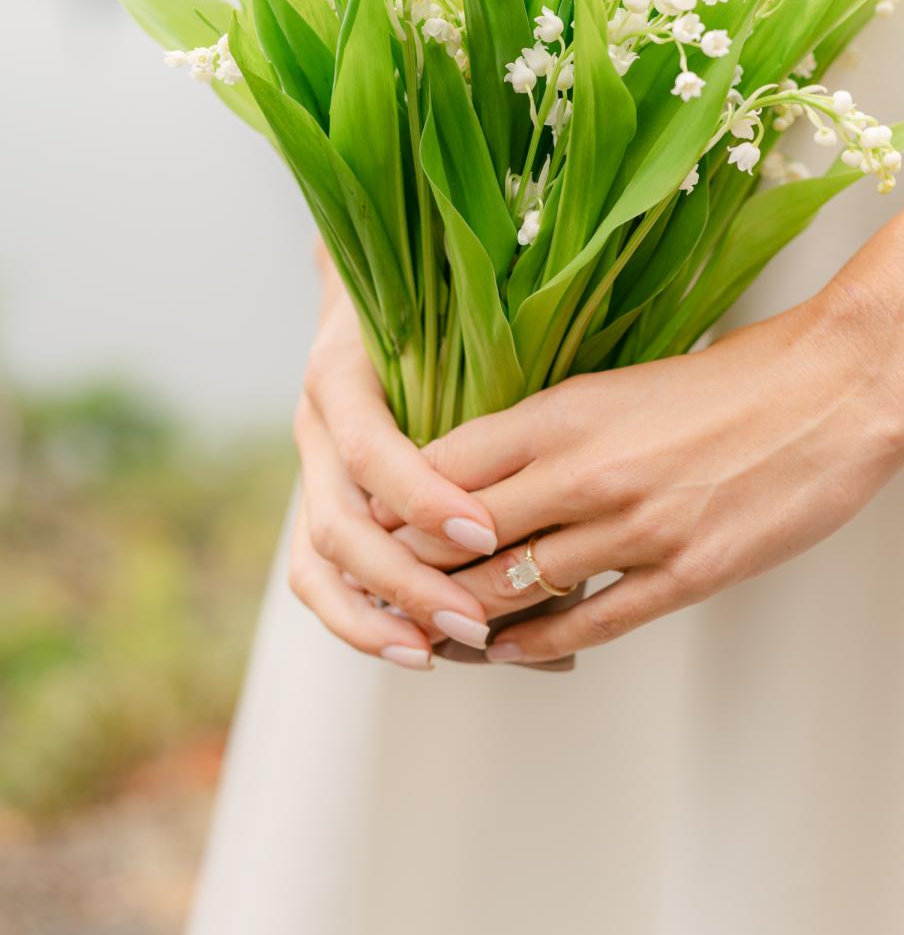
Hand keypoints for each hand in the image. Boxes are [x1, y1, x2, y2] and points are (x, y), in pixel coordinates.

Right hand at [288, 247, 501, 668]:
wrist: (375, 282)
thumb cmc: (436, 303)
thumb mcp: (455, 321)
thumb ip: (481, 374)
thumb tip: (563, 441)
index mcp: (341, 374)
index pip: (369, 448)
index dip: (422, 497)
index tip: (485, 530)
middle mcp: (314, 426)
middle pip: (336, 524)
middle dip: (405, 581)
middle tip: (475, 619)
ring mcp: (309, 469)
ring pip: (316, 563)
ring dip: (372, 616)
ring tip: (435, 651)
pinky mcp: (318, 503)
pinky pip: (318, 578)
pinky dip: (359, 620)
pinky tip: (415, 649)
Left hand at [420, 281, 903, 664]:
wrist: (839, 386)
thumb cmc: (735, 376)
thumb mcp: (624, 382)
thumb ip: (554, 428)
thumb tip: (487, 468)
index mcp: (565, 410)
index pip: (440, 466)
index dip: (395, 506)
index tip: (372, 528)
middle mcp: (586, 468)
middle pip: (457, 536)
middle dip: (409, 573)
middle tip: (380, 596)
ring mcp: (636, 525)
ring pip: (512, 589)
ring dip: (464, 620)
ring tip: (432, 636)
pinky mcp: (687, 570)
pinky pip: (588, 622)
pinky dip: (538, 644)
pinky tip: (512, 653)